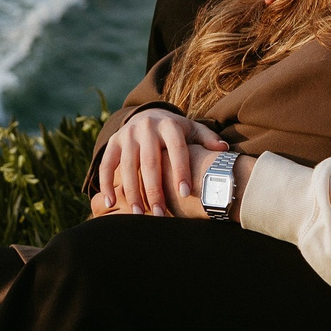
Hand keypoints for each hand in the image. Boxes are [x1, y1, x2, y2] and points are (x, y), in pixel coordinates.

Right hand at [93, 110, 224, 216]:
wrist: (147, 115)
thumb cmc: (175, 131)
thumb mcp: (192, 130)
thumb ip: (206, 139)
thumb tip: (223, 149)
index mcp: (169, 125)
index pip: (177, 149)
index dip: (180, 171)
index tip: (185, 193)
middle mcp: (147, 128)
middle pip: (149, 162)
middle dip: (154, 190)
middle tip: (159, 214)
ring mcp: (127, 135)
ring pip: (127, 167)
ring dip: (132, 192)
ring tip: (138, 214)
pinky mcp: (113, 142)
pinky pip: (106, 165)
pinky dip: (106, 184)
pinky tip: (111, 203)